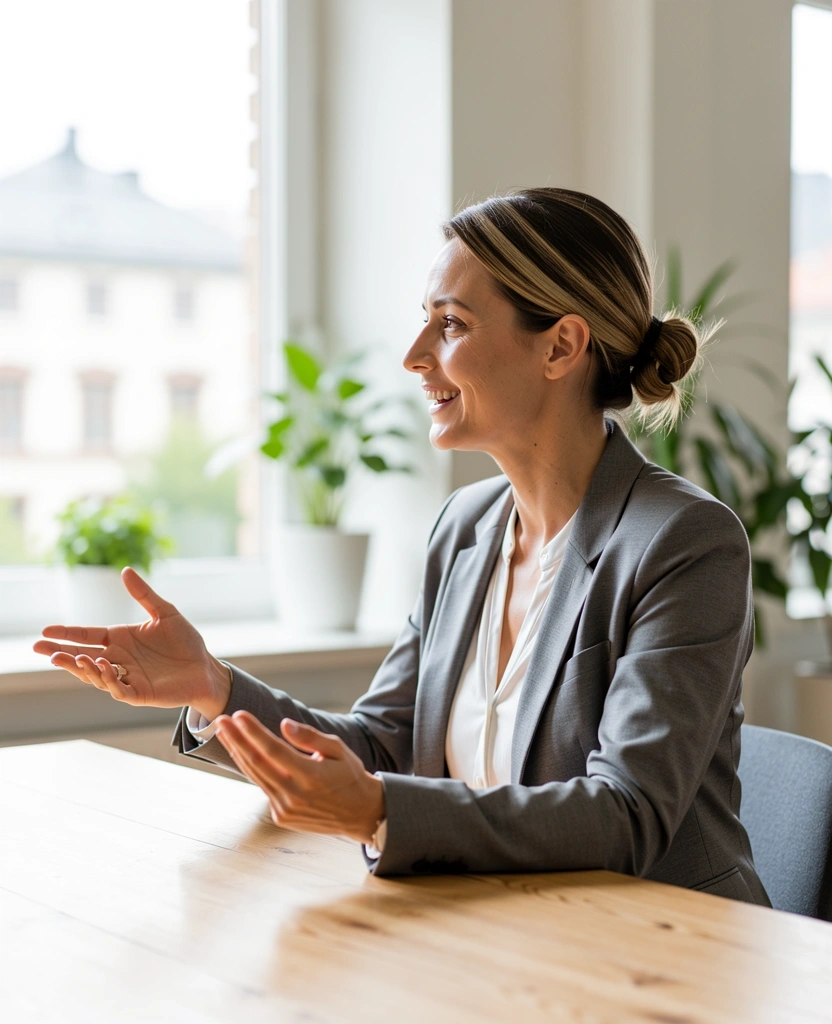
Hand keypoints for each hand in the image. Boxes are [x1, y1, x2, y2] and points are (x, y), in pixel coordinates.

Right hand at [32, 567, 230, 717]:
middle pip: (83, 655)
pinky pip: (118, 688)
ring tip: (69, 657)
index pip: (87, 635)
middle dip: (61, 652)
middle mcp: (118, 658)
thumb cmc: (185, 641)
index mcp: (120, 638)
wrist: (205, 667)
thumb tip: (125, 570)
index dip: (67, 633)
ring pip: (95, 674)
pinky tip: (100, 668)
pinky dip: (107, 680)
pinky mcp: (139, 693)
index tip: (45, 629)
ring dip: (81, 666)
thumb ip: (144, 594)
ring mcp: (126, 677)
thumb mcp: (165, 613)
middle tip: (39, 647)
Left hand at [214, 711, 385, 844]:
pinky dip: (252, 768)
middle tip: (221, 720)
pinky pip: (263, 787)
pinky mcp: (282, 816)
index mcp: (311, 775)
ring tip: (225, 733)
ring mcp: (286, 809)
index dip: (253, 731)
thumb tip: (284, 724)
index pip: (273, 749)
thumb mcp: (339, 750)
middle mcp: (295, 794)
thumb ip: (311, 737)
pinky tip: (243, 752)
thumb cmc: (350, 775)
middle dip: (236, 739)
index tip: (238, 715)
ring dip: (238, 752)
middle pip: (257, 762)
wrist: (360, 814)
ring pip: (255, 775)